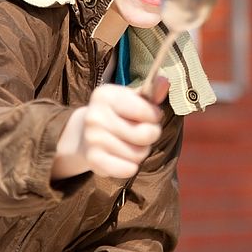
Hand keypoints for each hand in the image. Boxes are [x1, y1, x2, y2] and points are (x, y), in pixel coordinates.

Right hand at [52, 76, 169, 179]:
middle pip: (145, 135)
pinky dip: (131, 167)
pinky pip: (127, 169)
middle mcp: (95, 116)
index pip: (145, 110)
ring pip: (138, 154)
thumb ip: (151, 92)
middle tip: (143, 133)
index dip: (154, 116)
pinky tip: (123, 158)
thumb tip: (165, 81)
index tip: (150, 116)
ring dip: (141, 152)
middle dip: (151, 135)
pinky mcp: (93, 159)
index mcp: (105, 95)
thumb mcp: (132, 99)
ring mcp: (93, 138)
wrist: (85, 134)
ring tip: (130, 144)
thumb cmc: (117, 114)